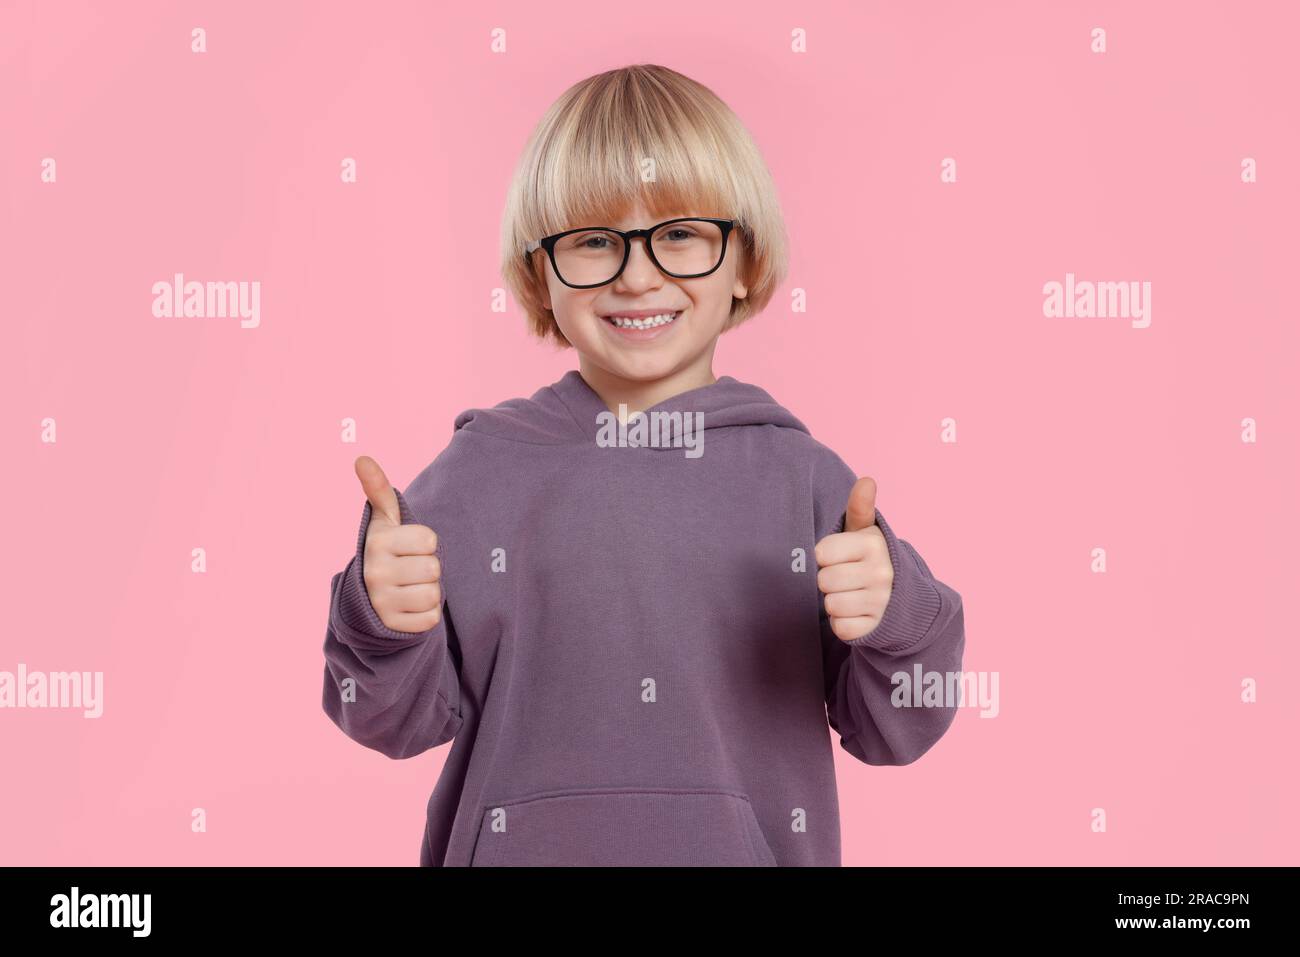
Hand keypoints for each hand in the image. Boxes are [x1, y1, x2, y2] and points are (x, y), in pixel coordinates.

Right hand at [355, 455, 442, 633]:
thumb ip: (377, 490)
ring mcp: (382, 602)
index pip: (429, 539)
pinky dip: (426, 614)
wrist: (366, 598)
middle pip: (434, 568)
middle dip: (429, 568)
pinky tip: (410, 607)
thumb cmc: (386, 551)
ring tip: (411, 587)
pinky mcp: (392, 626)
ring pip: (434, 594)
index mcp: (377, 544)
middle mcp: (375, 573)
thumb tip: (361, 457)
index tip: (409, 546)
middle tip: (411, 569)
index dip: (426, 542)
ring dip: (429, 592)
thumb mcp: (383, 521)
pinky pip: (430, 619)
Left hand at [815, 476, 893, 641]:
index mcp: (873, 544)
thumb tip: (866, 480)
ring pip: (831, 605)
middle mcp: (881, 573)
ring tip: (852, 595)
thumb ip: (860, 507)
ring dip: (836, 603)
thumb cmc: (872, 558)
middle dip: (829, 580)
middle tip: (846, 578)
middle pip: (824, 580)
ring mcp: (881, 602)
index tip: (840, 557)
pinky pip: (841, 628)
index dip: (825, 556)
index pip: (821, 553)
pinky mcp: (877, 628)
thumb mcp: (866, 532)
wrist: (905, 597)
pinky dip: (844, 623)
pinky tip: (857, 613)